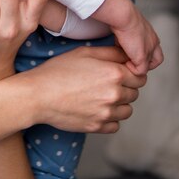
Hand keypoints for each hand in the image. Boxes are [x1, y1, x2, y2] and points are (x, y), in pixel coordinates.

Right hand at [25, 45, 145, 133]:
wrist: (39, 95)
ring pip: (127, 110)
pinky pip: (115, 125)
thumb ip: (111, 52)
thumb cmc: (59, 70)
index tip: (122, 72)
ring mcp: (107, 113)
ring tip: (100, 95)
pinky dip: (110, 118)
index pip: (140, 76)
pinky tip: (96, 108)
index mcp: (114, 73)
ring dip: (119, 104)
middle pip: (135, 93)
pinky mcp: (98, 127)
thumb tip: (129, 55)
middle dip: (125, 87)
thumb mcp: (85, 52)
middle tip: (106, 82)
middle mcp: (114, 94)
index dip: (132, 73)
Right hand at [94, 0, 162, 74]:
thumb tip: (119, 41)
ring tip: (126, 63)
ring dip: (137, 67)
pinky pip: (139, 71)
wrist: (124, 15)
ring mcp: (149, 51)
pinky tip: (124, 63)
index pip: (153, 48)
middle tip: (132, 61)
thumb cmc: (122, 16)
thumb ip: (127, 34)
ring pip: (148, 66)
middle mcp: (152, 42)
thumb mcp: (127, 25)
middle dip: (145, 63)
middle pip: (156, 59)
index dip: (144, 53)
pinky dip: (131, 69)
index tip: (131, 52)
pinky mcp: (142, 58)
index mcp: (150, 34)